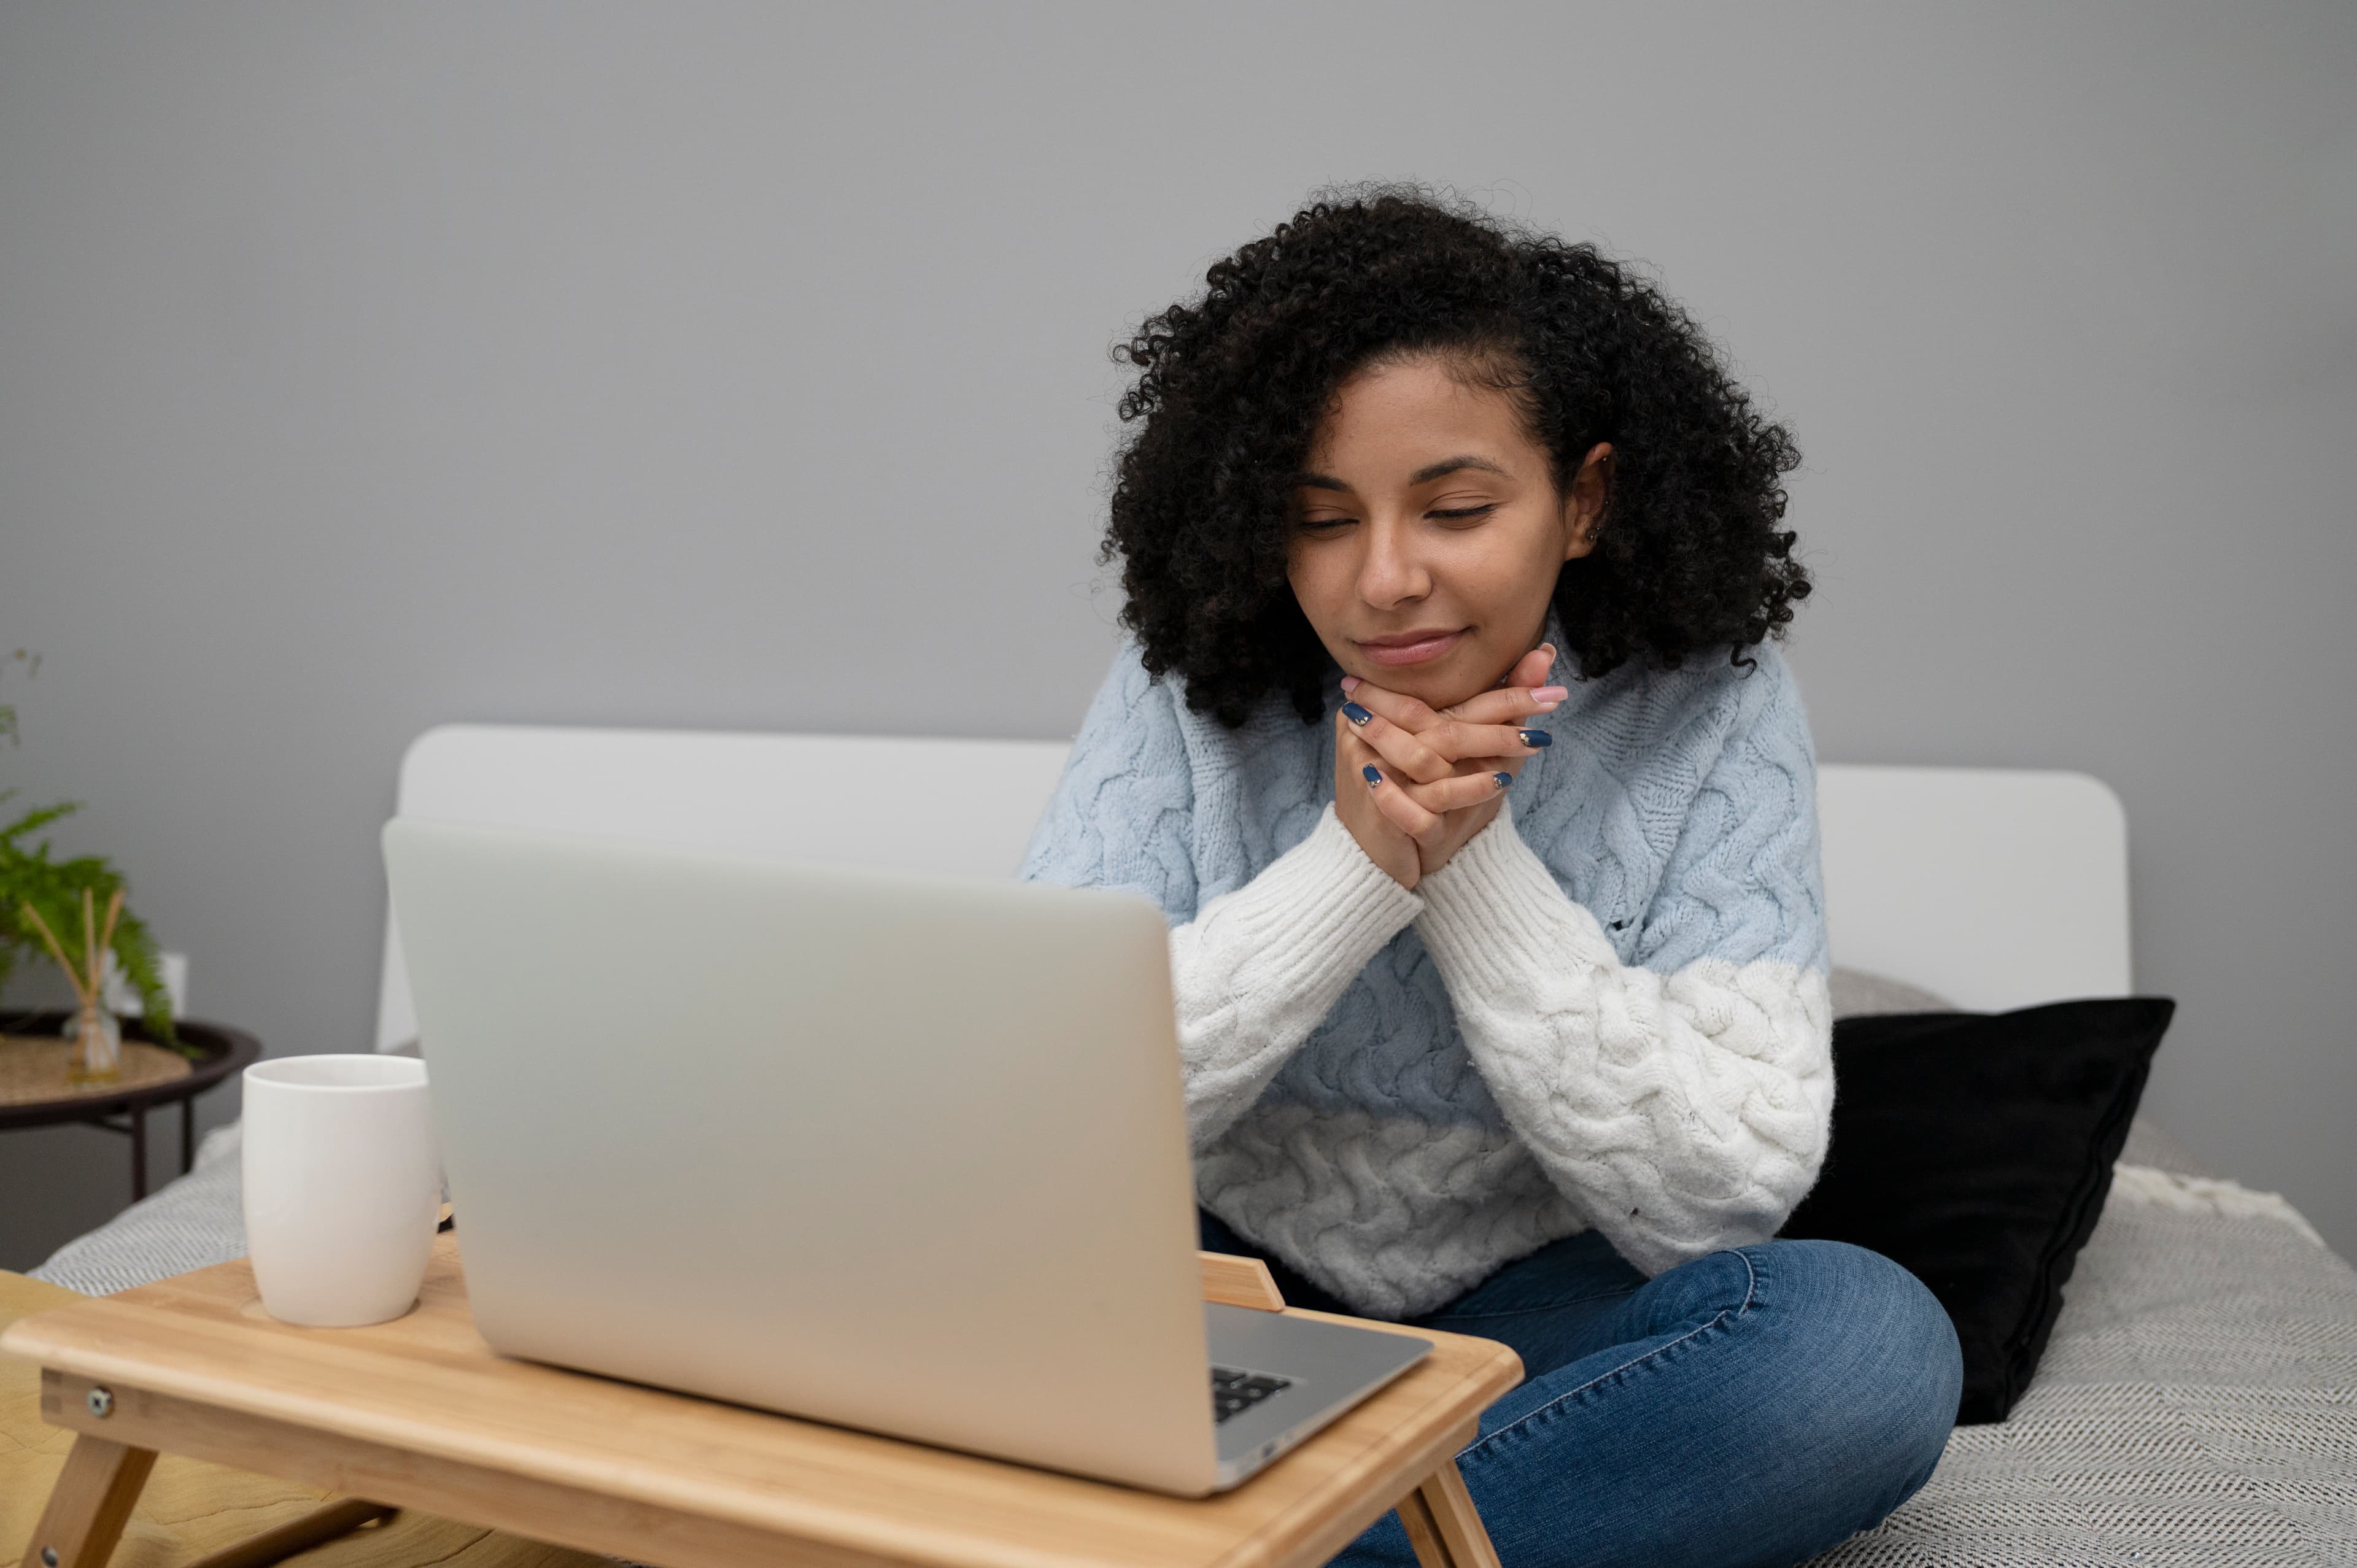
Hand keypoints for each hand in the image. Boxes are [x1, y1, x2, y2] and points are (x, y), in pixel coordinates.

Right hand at [1333, 645, 1567, 886]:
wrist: (1372, 856)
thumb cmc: (1418, 798)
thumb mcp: (1459, 752)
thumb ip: (1496, 705)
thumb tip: (1543, 654)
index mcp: (1384, 712)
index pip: (1447, 693)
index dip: (1499, 686)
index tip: (1547, 673)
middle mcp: (1372, 734)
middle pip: (1445, 718)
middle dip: (1503, 707)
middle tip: (1550, 700)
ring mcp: (1374, 769)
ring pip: (1438, 751)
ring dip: (1490, 744)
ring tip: (1533, 744)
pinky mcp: (1382, 806)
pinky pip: (1432, 796)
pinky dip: (1469, 788)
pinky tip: (1500, 783)